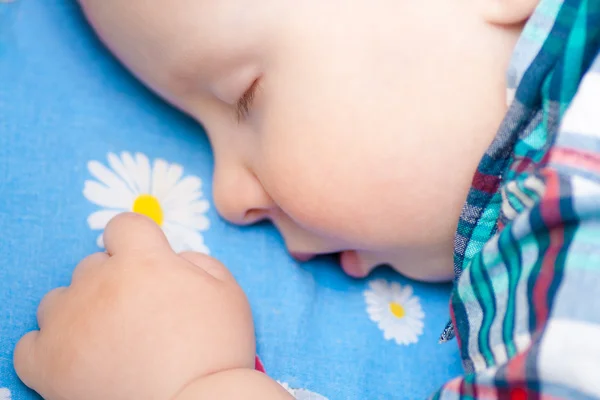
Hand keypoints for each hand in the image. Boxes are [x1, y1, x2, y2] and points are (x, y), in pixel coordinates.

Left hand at [14, 213, 255, 399]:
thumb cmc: (216, 350)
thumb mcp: (228, 292)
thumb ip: (198, 261)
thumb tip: (173, 258)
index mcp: (143, 261)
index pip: (123, 226)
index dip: (137, 243)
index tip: (146, 265)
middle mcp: (99, 283)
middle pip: (93, 265)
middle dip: (114, 283)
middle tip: (140, 317)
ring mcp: (69, 322)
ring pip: (60, 299)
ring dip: (81, 312)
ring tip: (109, 342)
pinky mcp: (48, 363)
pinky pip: (31, 343)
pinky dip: (51, 348)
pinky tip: (78, 360)